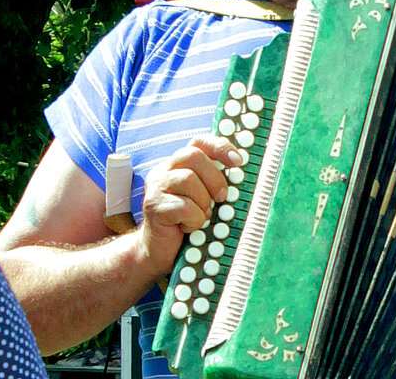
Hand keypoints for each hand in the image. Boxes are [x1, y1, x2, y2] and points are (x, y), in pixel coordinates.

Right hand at [138, 135, 241, 275]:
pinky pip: (183, 205)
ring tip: (203, 217)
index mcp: (178, 164)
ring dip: (203, 202)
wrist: (160, 253)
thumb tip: (242, 171)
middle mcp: (164, 170)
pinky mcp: (153, 206)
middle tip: (222, 197)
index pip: (198, 142)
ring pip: (188, 179)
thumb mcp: (205, 198)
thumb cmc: (188, 223)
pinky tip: (189, 227)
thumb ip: (215, 182)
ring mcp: (156, 186)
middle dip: (214, 177)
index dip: (220, 146)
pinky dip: (194, 219)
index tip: (238, 161)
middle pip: (193, 155)